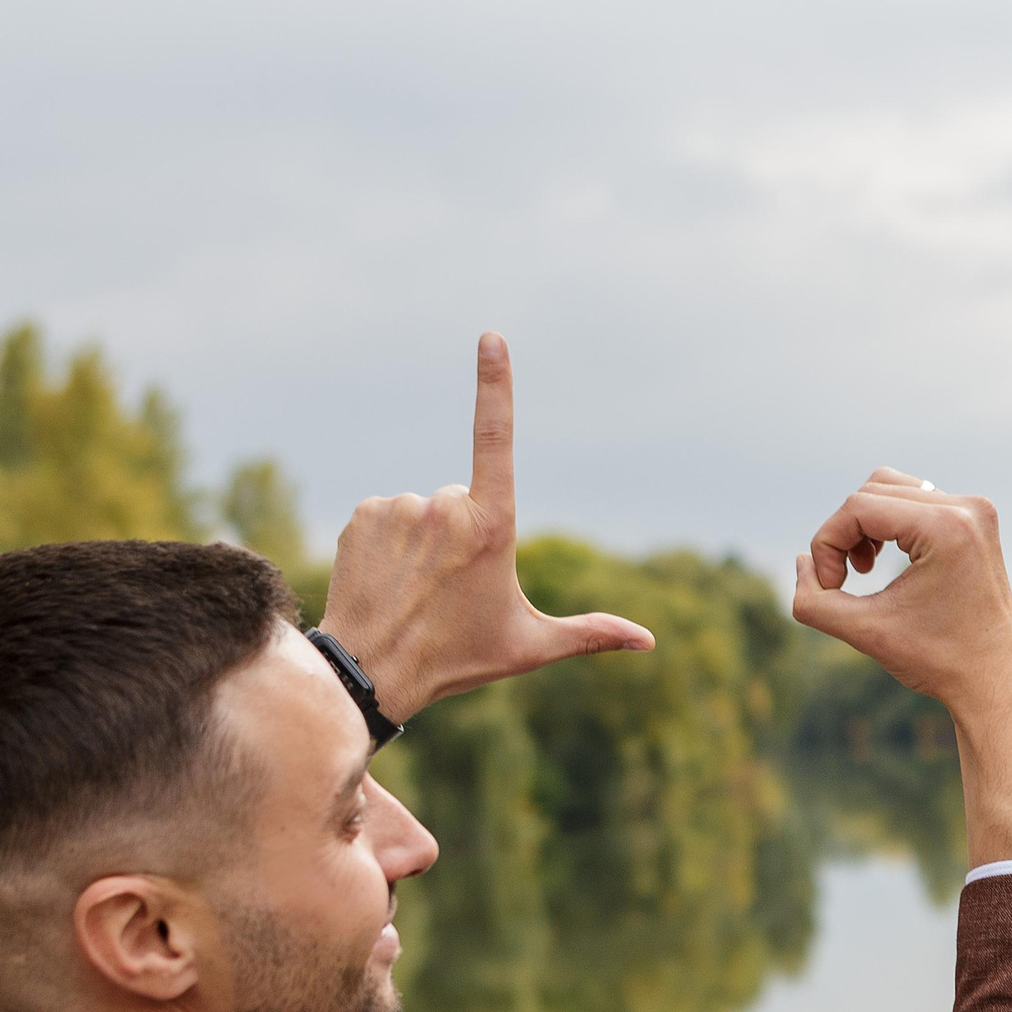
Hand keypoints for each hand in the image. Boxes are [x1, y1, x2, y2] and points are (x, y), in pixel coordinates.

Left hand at [317, 333, 653, 718]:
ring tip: (417, 591)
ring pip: (424, 511)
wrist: (372, 673)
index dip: (496, 383)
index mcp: (491, 525)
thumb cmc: (458, 659)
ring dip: (425, 542)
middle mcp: (443, 506)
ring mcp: (398, 507)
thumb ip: (590, 632)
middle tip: (450, 591)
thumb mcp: (531, 646)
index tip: (491, 337)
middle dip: (463, 535)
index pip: (496, 437)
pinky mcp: (363, 515)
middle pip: (463, 501)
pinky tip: (388, 581)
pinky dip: (390, 543)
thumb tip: (648, 642)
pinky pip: (387, 516)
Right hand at [789, 470, 1011, 715]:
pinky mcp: (976, 519)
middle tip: (842, 580)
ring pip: (892, 488)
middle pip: (873, 490)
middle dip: (844, 533)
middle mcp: (967, 508)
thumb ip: (814, 602)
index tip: (830, 588)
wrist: (994, 680)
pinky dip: (888, 524)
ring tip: (862, 569)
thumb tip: (801, 561)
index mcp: (947, 527)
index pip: (859, 507)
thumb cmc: (937, 661)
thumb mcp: (865, 632)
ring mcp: (976, 510)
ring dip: (864, 524)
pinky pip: (916, 500)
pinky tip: (882, 561)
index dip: (828, 543)